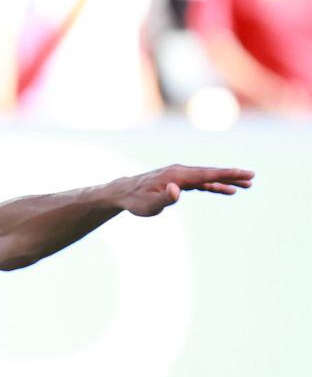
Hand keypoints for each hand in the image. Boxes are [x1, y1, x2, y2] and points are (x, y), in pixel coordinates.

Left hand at [111, 165, 254, 216]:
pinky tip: (225, 190)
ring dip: (226, 180)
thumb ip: (165, 198)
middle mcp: (180, 172)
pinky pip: (200, 183)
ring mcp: (180, 176)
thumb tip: (178, 189)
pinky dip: (214, 185)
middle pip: (211, 173)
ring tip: (245, 185)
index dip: (226, 174)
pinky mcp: (178, 181)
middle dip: (232, 175)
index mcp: (177, 175)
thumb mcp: (149, 204)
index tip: (244, 173)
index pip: (207, 174)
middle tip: (252, 178)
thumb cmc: (136, 201)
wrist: (123, 193)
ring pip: (207, 177)